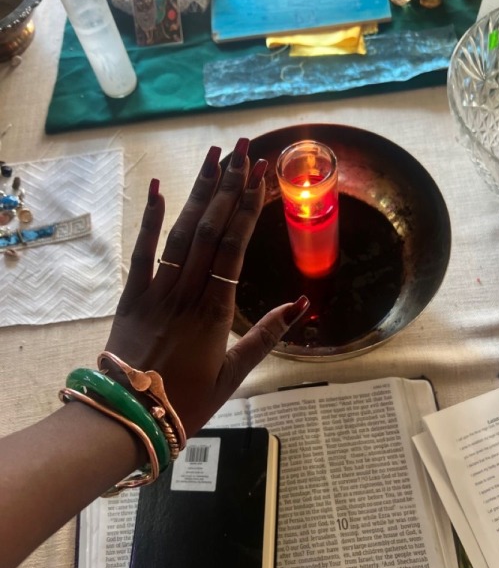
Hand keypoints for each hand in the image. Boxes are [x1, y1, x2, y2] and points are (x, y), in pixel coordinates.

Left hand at [105, 139, 308, 435]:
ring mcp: (156, 292)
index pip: (234, 248)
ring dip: (198, 193)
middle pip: (210, 230)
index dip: (248, 208)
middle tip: (243, 149)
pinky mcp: (132, 297)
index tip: (260, 175)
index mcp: (215, 313)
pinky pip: (142, 253)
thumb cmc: (186, 402)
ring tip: (214, 157)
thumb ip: (266, 337)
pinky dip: (149, 220)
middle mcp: (187, 294)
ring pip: (180, 234)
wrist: (128, 418)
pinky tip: (157, 188)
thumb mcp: (233, 375)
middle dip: (229, 187)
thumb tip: (301, 304)